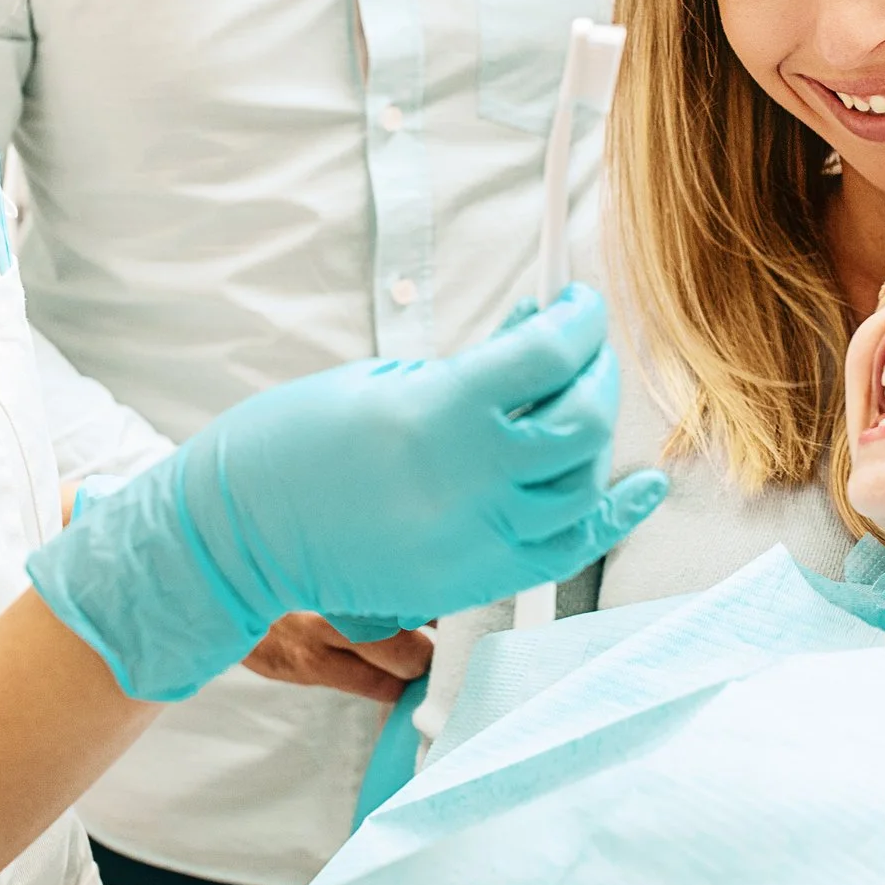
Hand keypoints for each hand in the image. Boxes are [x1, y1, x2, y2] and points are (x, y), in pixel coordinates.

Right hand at [26, 285, 666, 700]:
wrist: (241, 534)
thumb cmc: (296, 443)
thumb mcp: (385, 379)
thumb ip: (474, 362)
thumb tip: (540, 329)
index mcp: (438, 416)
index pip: (548, 354)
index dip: (577, 318)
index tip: (576, 302)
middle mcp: (470, 482)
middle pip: (581, 419)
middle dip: (593, 370)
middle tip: (579, 346)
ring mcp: (477, 540)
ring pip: (583, 482)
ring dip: (593, 432)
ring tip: (577, 401)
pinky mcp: (474, 582)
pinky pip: (569, 549)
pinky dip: (615, 514)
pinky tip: (643, 483)